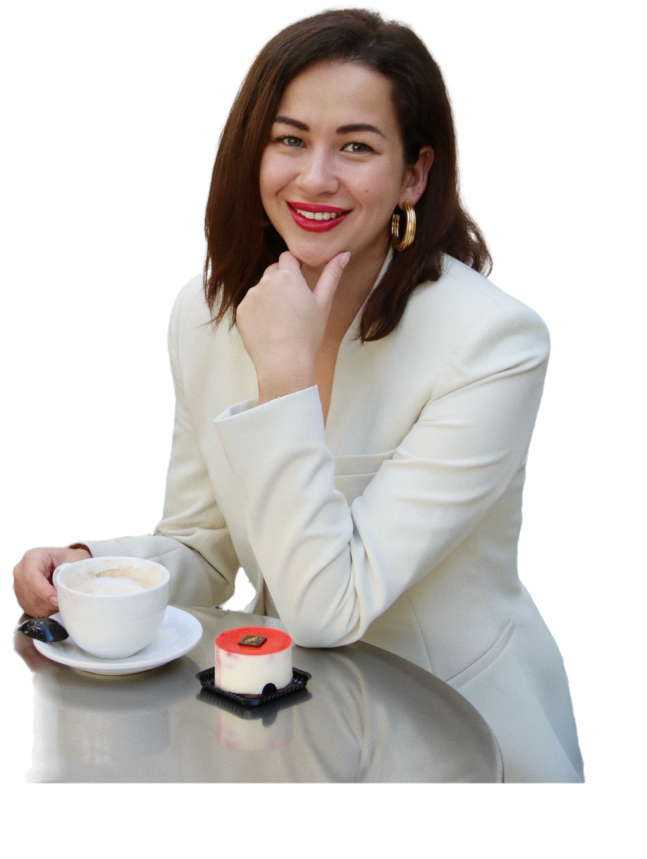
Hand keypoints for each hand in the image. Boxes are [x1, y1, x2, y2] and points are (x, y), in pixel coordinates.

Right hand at [12, 545, 91, 617]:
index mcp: (33, 556)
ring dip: (49, 608)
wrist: (64, 562)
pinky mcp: (21, 597)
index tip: (57, 600)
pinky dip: (46, 611)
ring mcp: (19, 584)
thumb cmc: (69, 559)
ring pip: (31, 604)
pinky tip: (55, 604)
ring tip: (63, 602)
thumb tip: (75, 588)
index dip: (44, 591)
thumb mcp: (75, 560)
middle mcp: (21, 569)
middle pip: (31, 594)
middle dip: (50, 602)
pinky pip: (31, 610)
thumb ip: (73, 572)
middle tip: (65, 603)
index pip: (31, 576)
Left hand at [236, 251, 349, 401]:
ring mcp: (251, 296)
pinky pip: (251, 305)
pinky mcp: (241, 311)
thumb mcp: (323, 303)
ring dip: (270, 297)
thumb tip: (344, 254)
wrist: (284, 362)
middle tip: (293, 304)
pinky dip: (259, 312)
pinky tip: (270, 328)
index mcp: (288, 275)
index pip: (288, 257)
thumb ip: (332, 275)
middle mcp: (266, 281)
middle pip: (274, 271)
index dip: (295, 267)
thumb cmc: (307, 334)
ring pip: (262, 289)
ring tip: (282, 320)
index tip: (300, 282)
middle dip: (282, 281)